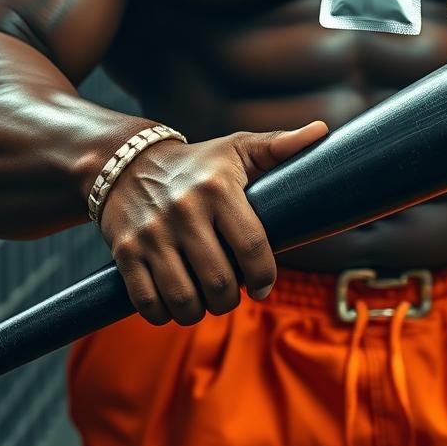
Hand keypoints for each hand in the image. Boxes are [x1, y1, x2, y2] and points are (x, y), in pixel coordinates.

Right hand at [99, 121, 328, 325]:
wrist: (125, 162)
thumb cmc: (196, 162)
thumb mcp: (236, 149)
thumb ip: (278, 145)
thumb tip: (321, 131)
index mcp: (218, 187)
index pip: (252, 248)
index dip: (263, 277)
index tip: (263, 285)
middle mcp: (184, 210)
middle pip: (220, 282)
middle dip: (230, 298)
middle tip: (231, 290)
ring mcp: (151, 233)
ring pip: (184, 300)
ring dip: (200, 311)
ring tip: (205, 298)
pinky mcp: (125, 252)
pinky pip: (148, 304)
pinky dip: (165, 314)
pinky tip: (175, 300)